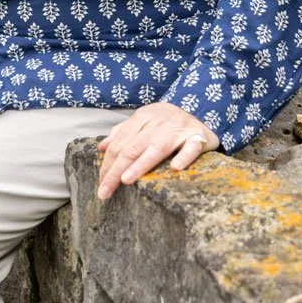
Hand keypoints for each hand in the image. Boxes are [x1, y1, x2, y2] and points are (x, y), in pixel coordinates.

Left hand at [96, 102, 218, 200]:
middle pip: (133, 148)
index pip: (120, 143)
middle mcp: (159, 122)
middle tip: (105, 191)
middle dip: (116, 171)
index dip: (108, 163)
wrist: (200, 111)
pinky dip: (184, 156)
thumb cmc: (166, 123)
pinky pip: (191, 147)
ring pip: (157, 148)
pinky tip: (175, 168)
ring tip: (126, 180)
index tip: (101, 183)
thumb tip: (102, 147)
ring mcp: (179, 129)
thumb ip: (123, 132)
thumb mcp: (144, 121)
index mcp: (143, 117)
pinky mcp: (198, 137)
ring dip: (141, 164)